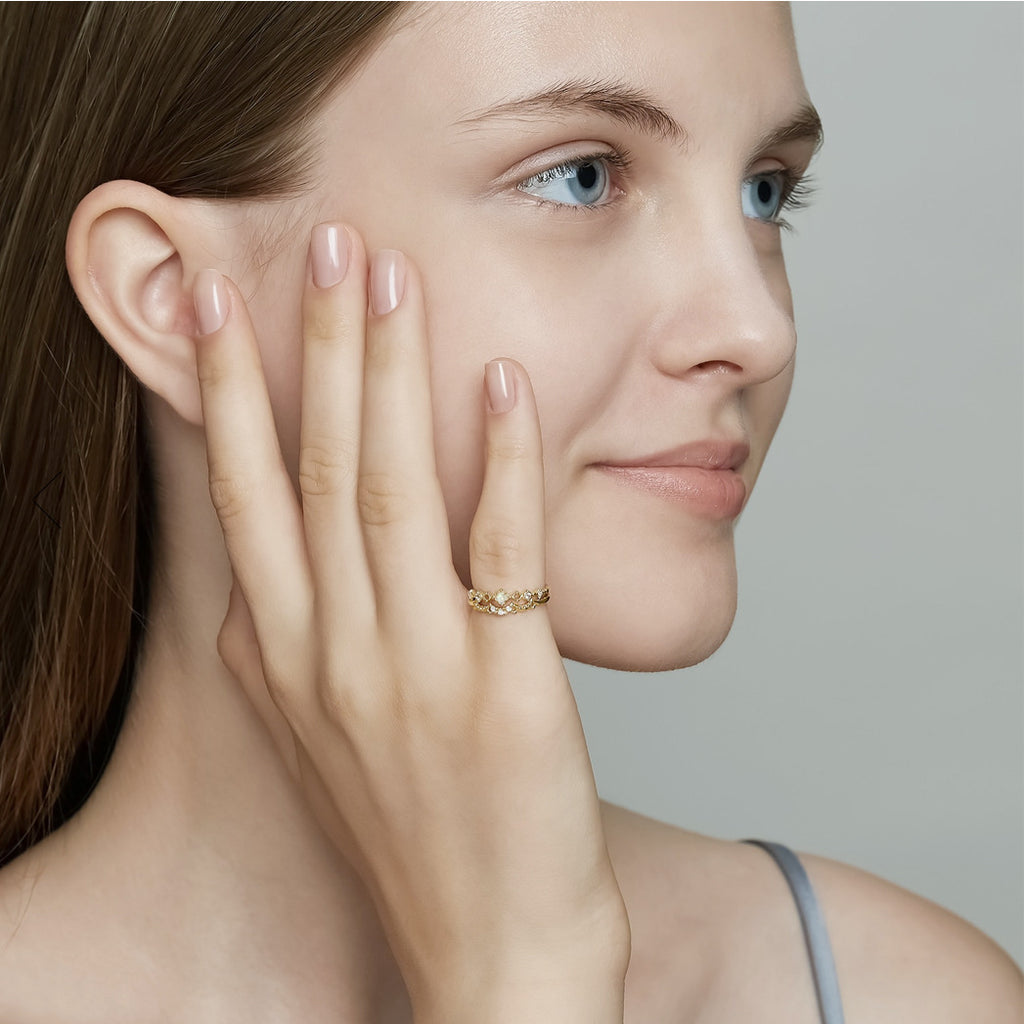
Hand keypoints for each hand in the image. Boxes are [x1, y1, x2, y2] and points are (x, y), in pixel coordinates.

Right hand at [191, 223, 629, 1019]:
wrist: (489, 953)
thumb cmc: (411, 830)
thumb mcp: (321, 728)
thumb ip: (297, 638)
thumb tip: (274, 562)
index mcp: (286, 658)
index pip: (244, 497)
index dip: (228, 391)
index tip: (214, 303)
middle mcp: (337, 655)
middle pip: (317, 471)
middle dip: (314, 348)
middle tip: (326, 243)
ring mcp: (419, 674)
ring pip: (393, 493)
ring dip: (391, 376)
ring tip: (390, 278)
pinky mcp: (509, 694)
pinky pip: (504, 555)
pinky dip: (506, 464)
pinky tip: (508, 385)